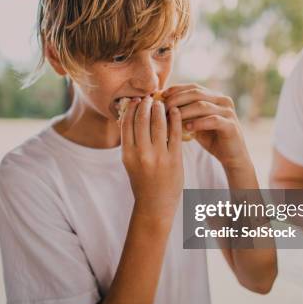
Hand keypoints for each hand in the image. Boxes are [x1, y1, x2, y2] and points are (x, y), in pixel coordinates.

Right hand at [120, 96, 183, 227]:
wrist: (155, 205)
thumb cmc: (142, 182)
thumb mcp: (130, 163)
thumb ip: (131, 143)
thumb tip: (129, 118)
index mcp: (127, 154)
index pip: (127, 123)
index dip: (132, 109)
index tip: (136, 100)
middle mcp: (141, 154)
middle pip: (142, 120)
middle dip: (146, 105)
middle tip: (150, 97)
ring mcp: (159, 157)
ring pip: (159, 124)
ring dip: (160, 109)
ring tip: (161, 103)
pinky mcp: (174, 160)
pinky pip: (175, 133)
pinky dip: (175, 119)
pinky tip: (175, 111)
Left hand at [161, 83, 250, 169]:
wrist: (231, 155)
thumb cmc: (210, 138)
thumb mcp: (194, 123)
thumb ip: (183, 113)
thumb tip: (161, 106)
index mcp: (214, 96)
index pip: (193, 87)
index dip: (176, 90)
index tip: (161, 96)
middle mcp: (222, 100)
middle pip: (196, 93)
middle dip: (177, 99)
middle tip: (163, 109)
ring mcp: (228, 111)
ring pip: (202, 105)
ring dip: (184, 111)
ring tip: (171, 119)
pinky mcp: (231, 125)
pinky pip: (213, 120)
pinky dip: (198, 123)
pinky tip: (187, 128)